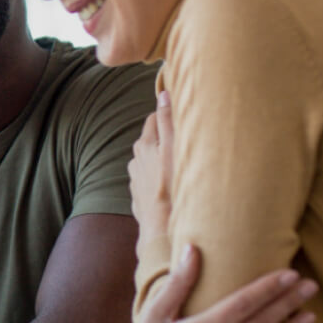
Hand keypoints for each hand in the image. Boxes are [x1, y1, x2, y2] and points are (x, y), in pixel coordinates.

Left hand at [127, 91, 173, 246]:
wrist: (162, 229)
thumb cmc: (172, 188)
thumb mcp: (174, 150)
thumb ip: (168, 121)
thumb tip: (163, 93)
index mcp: (144, 145)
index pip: (154, 119)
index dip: (168, 116)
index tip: (182, 118)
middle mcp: (135, 160)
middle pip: (152, 140)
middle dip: (166, 138)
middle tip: (186, 141)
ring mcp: (136, 179)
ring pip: (151, 161)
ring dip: (163, 160)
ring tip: (181, 166)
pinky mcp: (139, 196)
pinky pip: (151, 181)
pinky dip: (160, 179)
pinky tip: (173, 186)